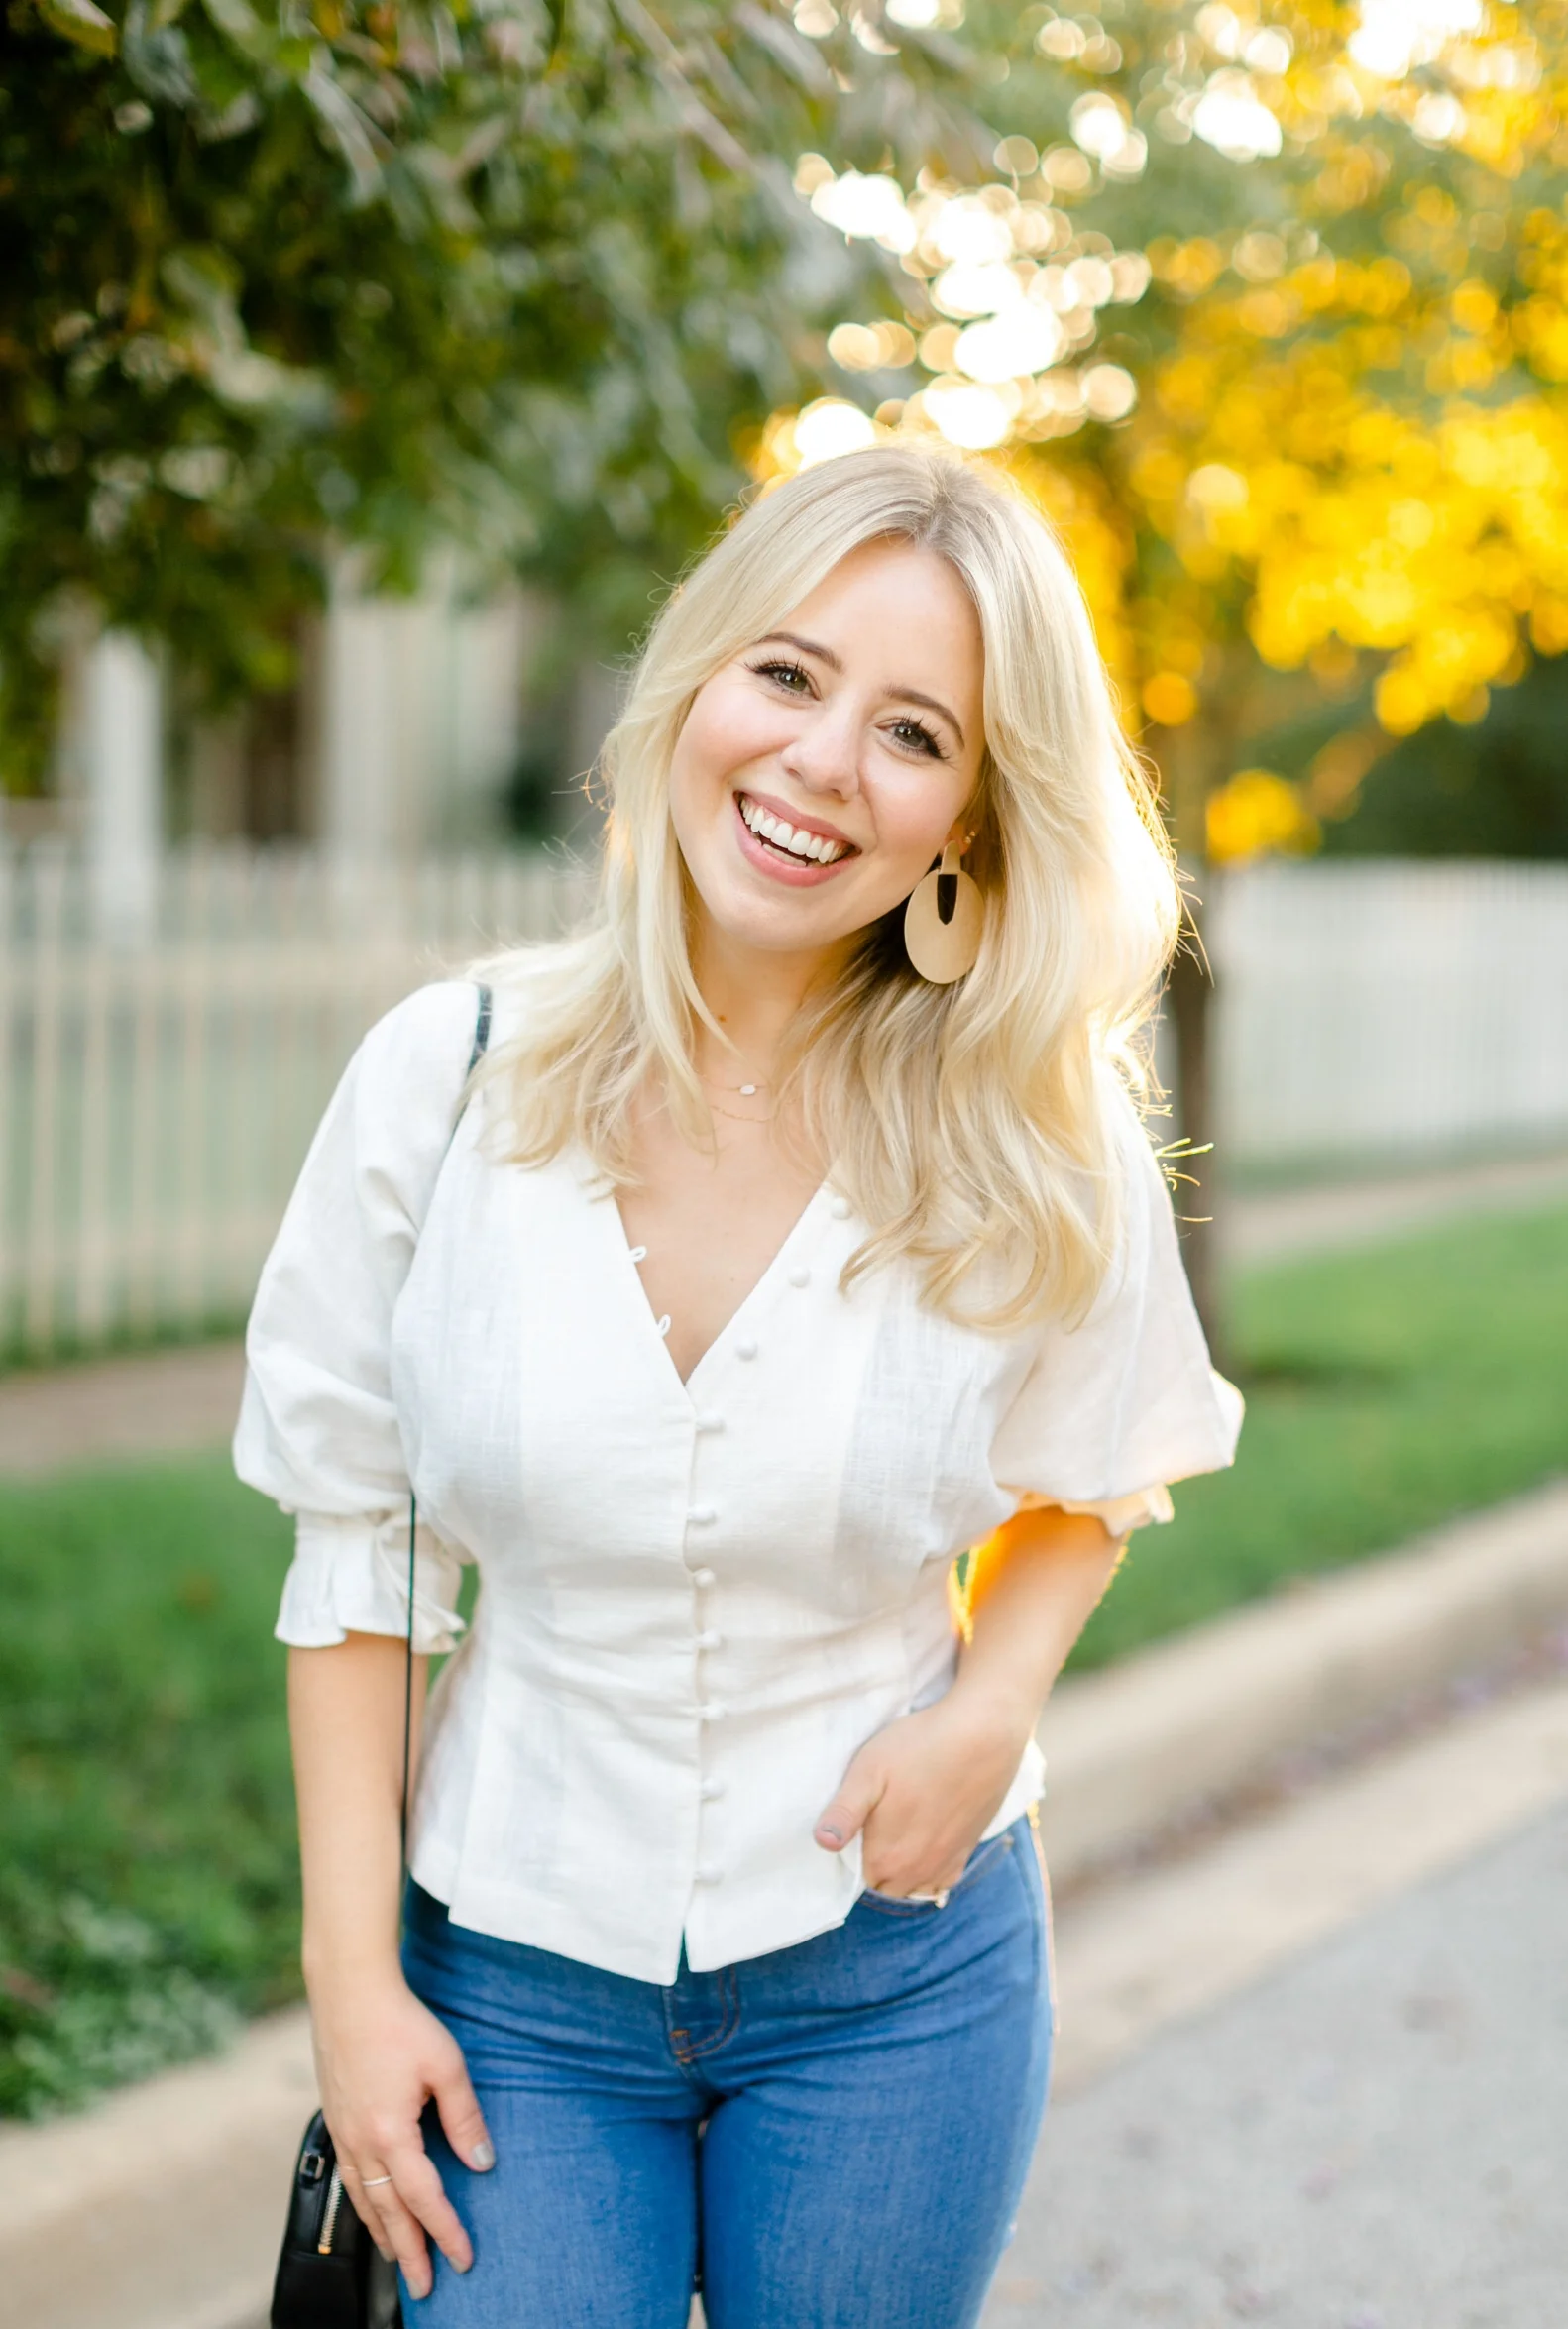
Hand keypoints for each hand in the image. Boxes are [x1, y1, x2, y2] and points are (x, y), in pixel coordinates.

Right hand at [308, 1968, 493, 2301]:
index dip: (446, 2232)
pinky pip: (349, 2177)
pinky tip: (371, 2209)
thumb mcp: (446, 2066)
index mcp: (391, 2134)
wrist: (349, 1990)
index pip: (424, 2198)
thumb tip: (482, 2162)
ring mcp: (342, 2132)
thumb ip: (465, 2117)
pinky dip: (362, 2204)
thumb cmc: (401, 2022)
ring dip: (382, 2234)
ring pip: (363, 2200)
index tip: (464, 2259)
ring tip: (399, 2260)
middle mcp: (361, 2142)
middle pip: (388, 2213)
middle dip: (409, 2253)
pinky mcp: (334, 2118)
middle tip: (425, 2288)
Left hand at [813, 1687, 1033, 1898]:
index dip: (857, 1849)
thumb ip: (843, 1813)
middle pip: (885, 1884)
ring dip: (904, 1869)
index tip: (864, 1820)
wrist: (981, 1736)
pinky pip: (941, 1880)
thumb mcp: (868, 1770)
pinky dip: (931, 1868)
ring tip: (904, 1829)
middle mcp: (916, 1873)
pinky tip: (928, 1839)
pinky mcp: (968, 1852)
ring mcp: (945, 1865)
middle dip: (879, 1863)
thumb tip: (822, 1844)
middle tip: (882, 1821)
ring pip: (913, 1885)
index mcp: (886, 1858)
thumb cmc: (919, 1747)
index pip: (859, 1876)